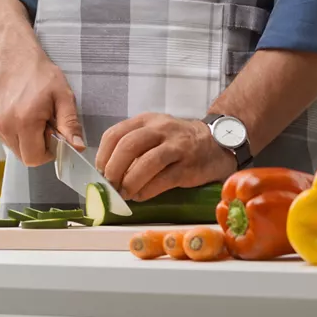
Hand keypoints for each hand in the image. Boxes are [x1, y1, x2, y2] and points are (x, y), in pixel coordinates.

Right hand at [0, 0, 85, 166]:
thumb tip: (77, 146)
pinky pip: (4, 137)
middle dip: (36, 145)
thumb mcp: (62, 95)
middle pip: (24, 155)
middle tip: (44, 123)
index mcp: (23, 121)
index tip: (52, 135)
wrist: (12, 54)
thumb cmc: (38, 72)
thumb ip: (70, 123)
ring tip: (31, 115)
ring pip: (13, 147)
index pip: (35, 159)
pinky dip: (14, 131)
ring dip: (25, 138)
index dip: (48, 151)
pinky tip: (19, 112)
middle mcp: (3, 125)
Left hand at [95, 113, 235, 200]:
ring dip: (130, 181)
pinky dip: (147, 190)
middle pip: (128, 146)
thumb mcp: (154, 134)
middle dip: (114, 169)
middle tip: (110, 185)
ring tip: (124, 193)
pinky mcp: (189, 166)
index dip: (103, 155)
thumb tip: (107, 172)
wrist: (217, 143)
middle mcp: (161, 129)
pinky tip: (141, 196)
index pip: (115, 133)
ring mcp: (177, 146)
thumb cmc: (178, 142)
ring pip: (146, 162)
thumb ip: (133, 147)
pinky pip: (163, 179)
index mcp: (146, 120)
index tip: (99, 172)